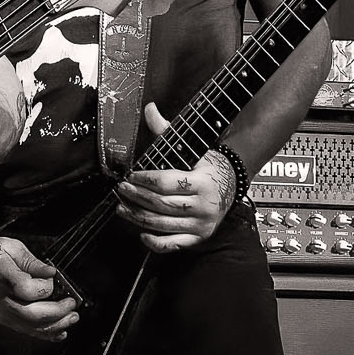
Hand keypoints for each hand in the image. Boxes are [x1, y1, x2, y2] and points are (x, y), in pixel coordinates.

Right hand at [0, 230, 77, 340]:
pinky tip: (58, 332)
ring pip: (29, 326)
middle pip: (31, 314)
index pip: (27, 289)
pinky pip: (25, 330)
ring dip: (55, 325)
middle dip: (57, 312)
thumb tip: (51, 273)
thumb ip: (33, 263)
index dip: (45, 286)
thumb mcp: (13, 247)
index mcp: (0, 274)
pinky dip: (44, 333)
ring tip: (71, 319)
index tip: (53, 278)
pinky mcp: (1, 318)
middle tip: (72, 306)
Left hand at [114, 102, 235, 252]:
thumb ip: (166, 131)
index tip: (131, 175)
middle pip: (161, 204)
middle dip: (136, 196)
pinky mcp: (198, 236)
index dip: (144, 179)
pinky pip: (173, 244)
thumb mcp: (190, 148)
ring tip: (123, 208)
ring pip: (162, 224)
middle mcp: (203, 205)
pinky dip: (156, 242)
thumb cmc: (207, 166)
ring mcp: (201, 224)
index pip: (166, 182)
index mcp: (202, 182)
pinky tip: (142, 234)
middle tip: (122, 189)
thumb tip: (150, 110)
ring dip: (138, 217)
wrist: (231, 183)